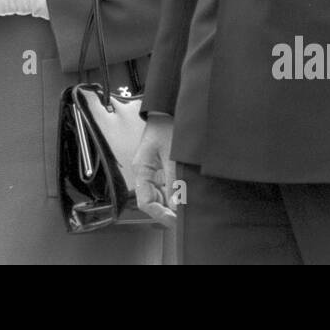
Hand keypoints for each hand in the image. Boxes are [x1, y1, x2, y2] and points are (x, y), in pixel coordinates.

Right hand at [134, 114, 177, 228]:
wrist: (170, 108)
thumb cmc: (168, 125)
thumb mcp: (171, 154)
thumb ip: (173, 180)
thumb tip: (175, 205)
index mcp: (142, 169)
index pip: (145, 201)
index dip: (159, 214)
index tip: (175, 220)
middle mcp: (146, 173)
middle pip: (153, 201)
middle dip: (167, 211)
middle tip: (184, 218)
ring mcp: (155, 171)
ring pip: (161, 196)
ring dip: (173, 204)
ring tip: (187, 208)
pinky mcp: (164, 168)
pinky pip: (168, 187)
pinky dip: (176, 194)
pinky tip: (186, 196)